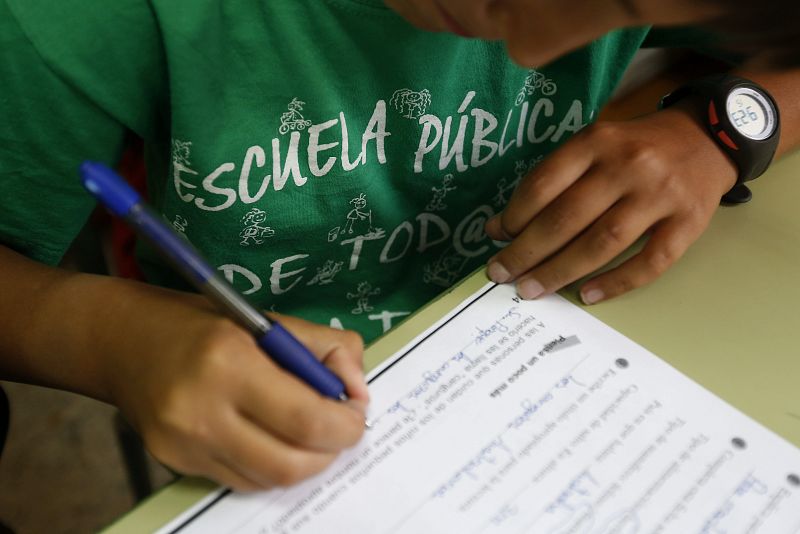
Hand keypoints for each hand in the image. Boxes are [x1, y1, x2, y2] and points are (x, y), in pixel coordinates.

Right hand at [106, 295, 368, 490]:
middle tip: (338, 430)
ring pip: (269, 480)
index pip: (305, 418)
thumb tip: (359, 392)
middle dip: (330, 452)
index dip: (345, 425)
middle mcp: (202, 410)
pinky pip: (242, 481)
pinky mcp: (175, 464)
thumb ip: (326, 347)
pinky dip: (271, 465)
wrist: (123, 341)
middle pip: (290, 463)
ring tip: (307, 432)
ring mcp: (184, 444)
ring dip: (303, 462)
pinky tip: (272, 438)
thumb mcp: (267, 319)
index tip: (355, 414)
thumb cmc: (204, 324)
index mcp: (229, 362)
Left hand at [485, 104, 737, 304]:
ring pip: (602, 242)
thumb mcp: (593, 146)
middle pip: (567, 217)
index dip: (514, 216)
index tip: (496, 238)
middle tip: (502, 274)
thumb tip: (500, 227)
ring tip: (531, 290)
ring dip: (560, 270)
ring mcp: (660, 195)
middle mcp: (627, 165)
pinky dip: (616, 282)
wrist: (709, 136)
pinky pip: (650, 261)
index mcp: (596, 142)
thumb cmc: (637, 147)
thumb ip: (551, 181)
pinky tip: (587, 294)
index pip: (543, 184)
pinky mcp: (689, 222)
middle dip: (527, 251)